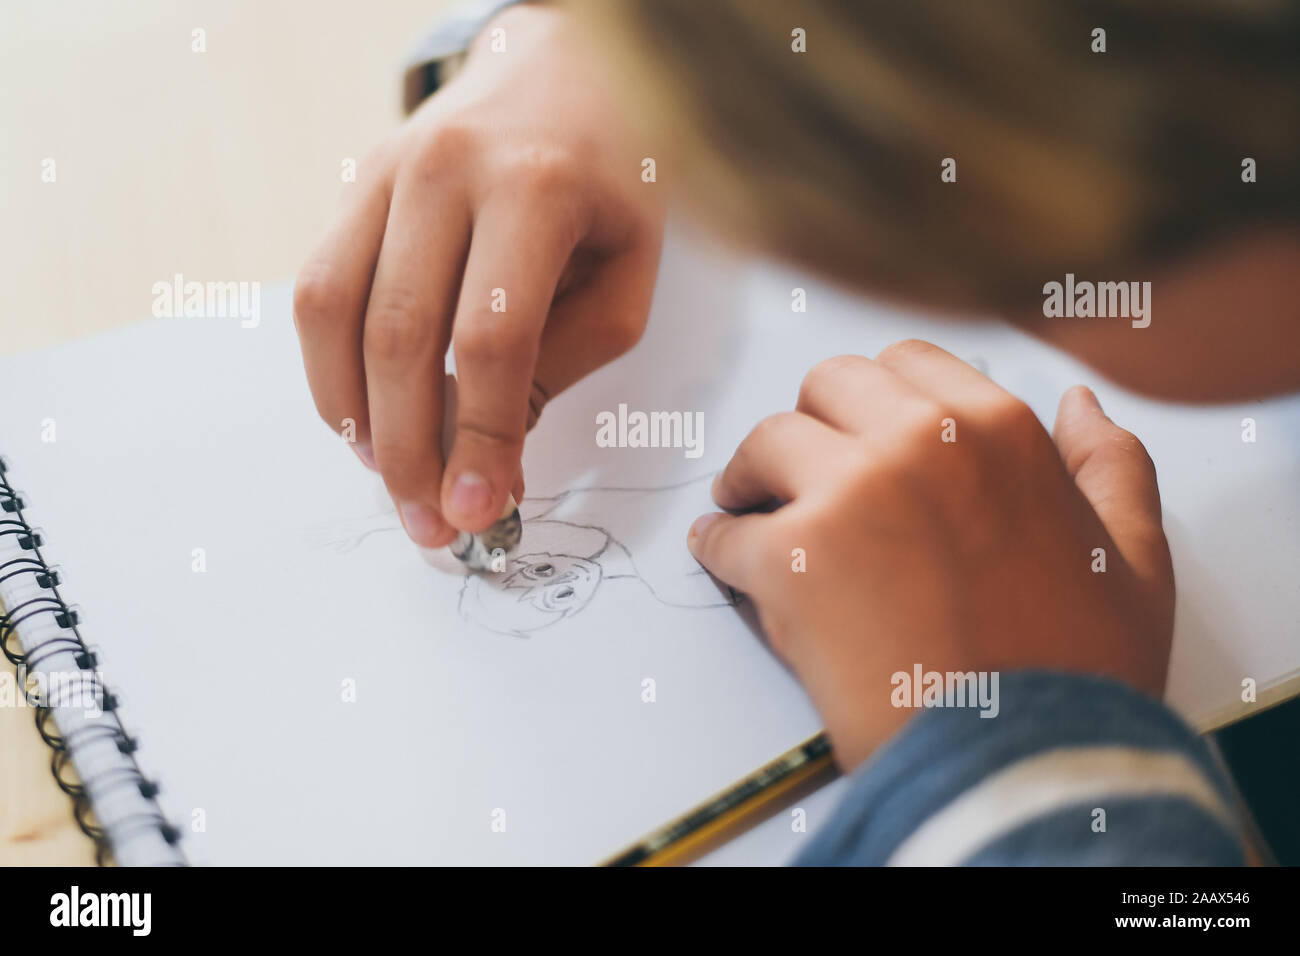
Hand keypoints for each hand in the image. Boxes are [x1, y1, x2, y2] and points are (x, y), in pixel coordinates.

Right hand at [293, 4, 663, 544]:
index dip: (482, 439)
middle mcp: (448, 172)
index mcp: (537, 191)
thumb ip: (561, 362)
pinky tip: (361, 418)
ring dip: (356, 416)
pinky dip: (330, 368)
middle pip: (402, 337)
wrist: (562, 69)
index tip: (482, 513)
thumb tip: (489, 460)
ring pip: (336, 312)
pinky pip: (317, 288)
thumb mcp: (625, 274)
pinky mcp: (355, 184)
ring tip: (391, 480)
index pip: (492, 341)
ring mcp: (388, 171)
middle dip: (411, 451)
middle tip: (430, 527)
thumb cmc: (611, 182)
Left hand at [687, 341, 1174, 770]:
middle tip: (803, 471)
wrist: (1019, 764)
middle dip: (814, 423)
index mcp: (999, 429)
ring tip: (752, 510)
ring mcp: (848, 494)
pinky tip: (725, 558)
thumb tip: (1080, 403)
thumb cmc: (1074, 673)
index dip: (875, 398)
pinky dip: (718, 544)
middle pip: (828, 385)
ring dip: (755, 474)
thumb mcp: (1134, 562)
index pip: (905, 363)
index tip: (858, 434)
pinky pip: (727, 531)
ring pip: (768, 440)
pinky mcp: (790, 559)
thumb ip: (1112, 467)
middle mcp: (919, 440)